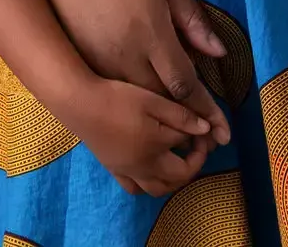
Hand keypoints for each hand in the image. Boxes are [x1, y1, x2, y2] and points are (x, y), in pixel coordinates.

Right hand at [38, 0, 230, 147]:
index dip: (206, 108)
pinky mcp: (85, 64)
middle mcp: (126, 57)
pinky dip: (137, 107)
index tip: (223, 128)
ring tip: (186, 136)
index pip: (185, 84)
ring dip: (163, 122)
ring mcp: (101, 64)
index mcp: (151, 34)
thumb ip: (192, 20)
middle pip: (163, 103)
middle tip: (211, 141)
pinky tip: (149, 113)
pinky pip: (116, 95)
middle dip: (189, 124)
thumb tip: (219, 54)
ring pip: (139, 105)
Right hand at [69, 76, 213, 195]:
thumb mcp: (154, 102)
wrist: (81, 105)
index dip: (200, 140)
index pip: (188, 152)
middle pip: (176, 179)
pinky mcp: (113, 168)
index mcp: (156, 150)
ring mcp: (127, 171)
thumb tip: (206, 129)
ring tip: (177, 158)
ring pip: (156, 189)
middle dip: (192, 165)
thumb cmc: (119, 99)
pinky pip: (134, 187)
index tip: (203, 126)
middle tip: (195, 145)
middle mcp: (144, 168)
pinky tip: (150, 166)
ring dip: (172, 179)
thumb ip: (182, 117)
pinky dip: (147, 184)